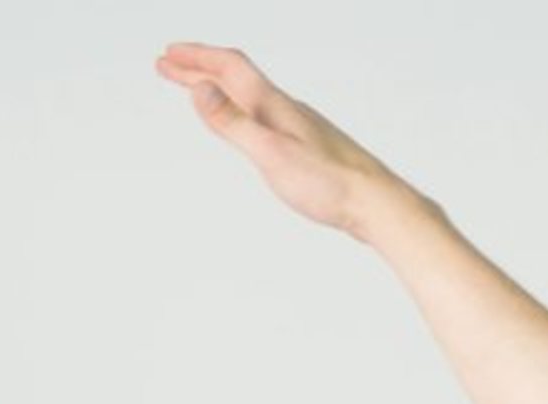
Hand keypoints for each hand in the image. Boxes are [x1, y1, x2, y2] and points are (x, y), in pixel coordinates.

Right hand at [152, 42, 415, 239]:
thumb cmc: (330, 184)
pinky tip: (248, 125)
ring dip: (220, 90)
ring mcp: (301, 128)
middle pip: (238, 79)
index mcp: (276, 106)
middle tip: (168, 64)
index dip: (197, 57)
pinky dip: (243, 111)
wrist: (379, 205)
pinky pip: (266, 117)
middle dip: (200, 70)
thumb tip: (200, 88)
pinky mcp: (311, 148)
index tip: (168, 54)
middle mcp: (289, 111)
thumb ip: (233, 122)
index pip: (230, 67)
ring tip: (198, 90)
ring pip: (252, 98)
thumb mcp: (271, 153)